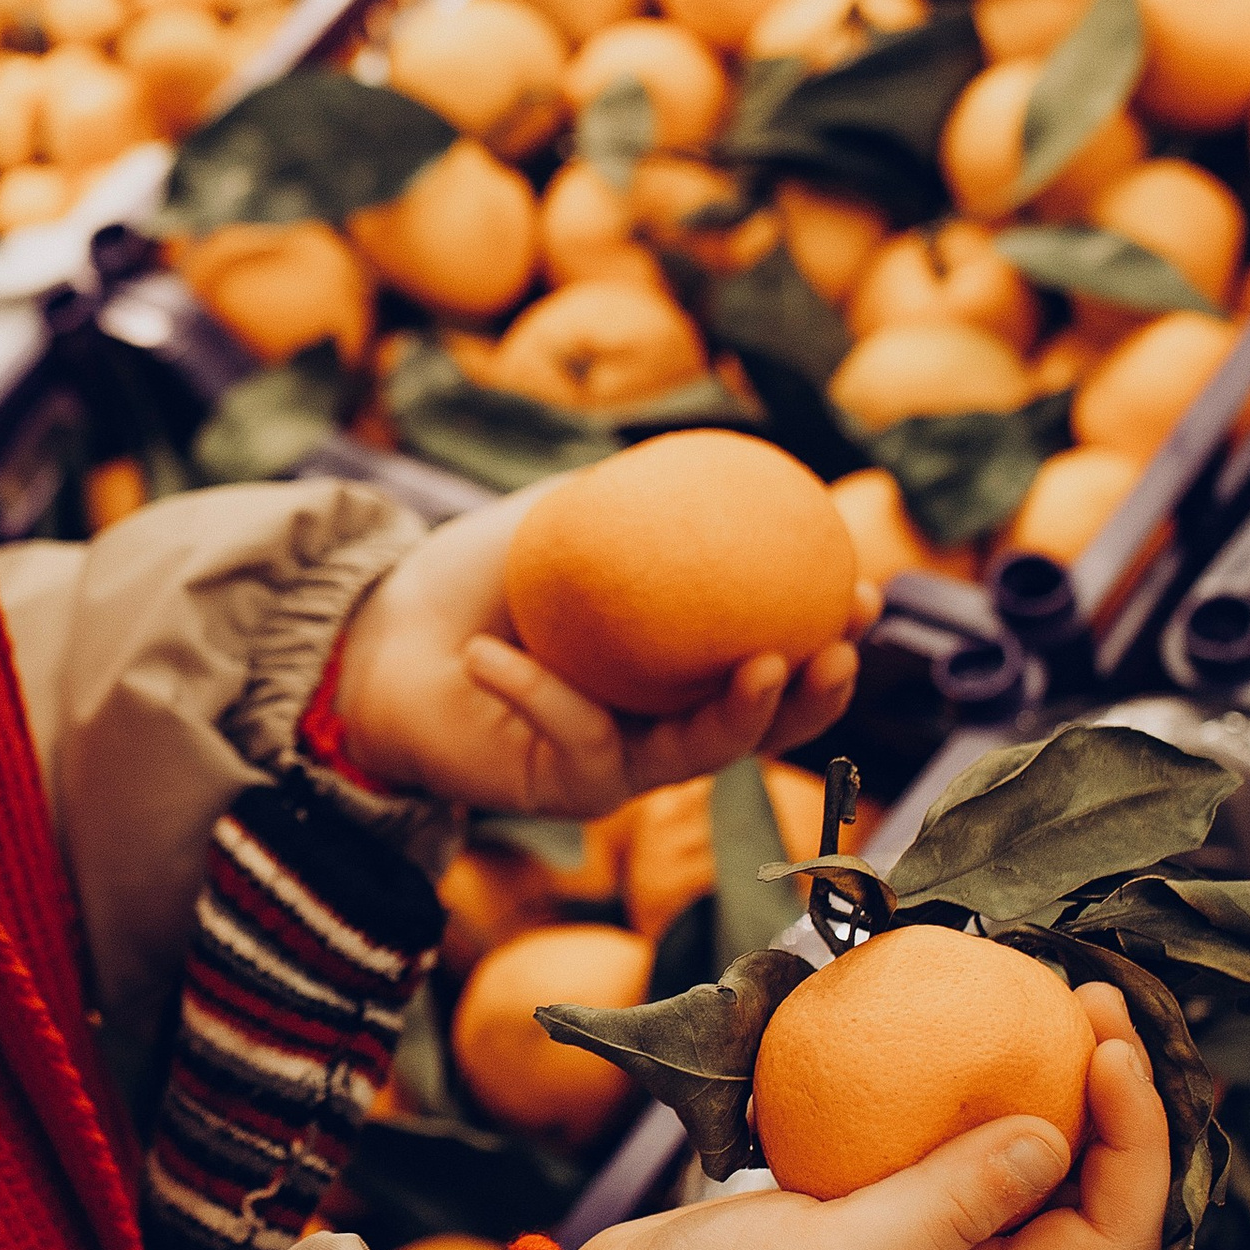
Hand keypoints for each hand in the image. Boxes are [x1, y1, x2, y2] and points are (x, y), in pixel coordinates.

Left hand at [335, 486, 873, 816]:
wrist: (384, 636)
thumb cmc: (475, 573)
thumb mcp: (558, 519)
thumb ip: (631, 498)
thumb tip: (729, 460)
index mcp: (676, 665)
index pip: (773, 656)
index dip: (829, 637)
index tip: (865, 593)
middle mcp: (659, 722)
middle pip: (761, 726)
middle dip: (817, 699)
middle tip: (842, 651)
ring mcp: (616, 762)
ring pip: (698, 756)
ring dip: (741, 717)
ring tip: (764, 668)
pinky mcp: (560, 789)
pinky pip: (573, 740)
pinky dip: (540, 694)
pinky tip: (495, 654)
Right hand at [578, 992, 1169, 1249]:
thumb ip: (947, 1206)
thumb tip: (1050, 1139)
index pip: (1113, 1234)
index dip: (1136, 1143)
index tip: (1111, 1050)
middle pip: (1086, 1192)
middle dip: (1109, 1099)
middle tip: (1088, 999)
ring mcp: (922, 1244)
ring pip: (1020, 1159)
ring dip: (1044, 1083)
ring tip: (1039, 1000)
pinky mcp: (871, 1206)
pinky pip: (944, 1142)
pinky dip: (961, 1087)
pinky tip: (948, 1030)